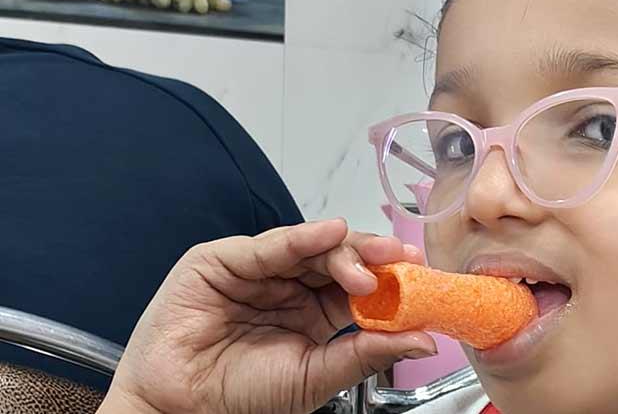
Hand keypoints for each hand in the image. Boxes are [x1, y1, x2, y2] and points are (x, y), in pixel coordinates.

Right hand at [97, 219, 436, 413]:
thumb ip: (368, 352)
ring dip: (348, 251)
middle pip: (341, 258)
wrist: (180, 411)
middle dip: (375, 256)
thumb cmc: (240, 398)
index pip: (360, 285)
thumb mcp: (318, 376)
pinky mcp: (224, 261)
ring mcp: (259, 271)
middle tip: (403, 260)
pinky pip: (272, 245)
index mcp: (316, 313)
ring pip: (312, 247)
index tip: (423, 276)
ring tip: (373, 265)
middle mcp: (290, 287)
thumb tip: (424, 338)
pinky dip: (304, 237)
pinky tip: (332, 233)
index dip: (390, 277)